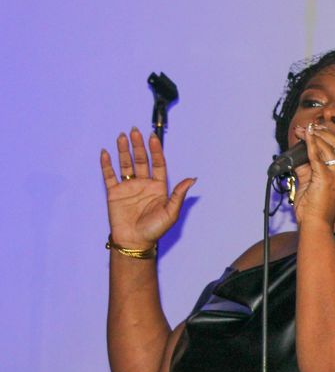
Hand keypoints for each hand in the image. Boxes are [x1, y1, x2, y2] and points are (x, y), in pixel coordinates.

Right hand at [100, 128, 195, 249]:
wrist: (135, 241)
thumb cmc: (155, 229)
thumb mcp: (171, 212)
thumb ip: (179, 194)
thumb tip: (193, 178)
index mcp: (158, 187)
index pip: (157, 164)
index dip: (155, 150)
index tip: (152, 137)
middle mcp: (144, 184)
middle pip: (141, 160)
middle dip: (138, 146)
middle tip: (135, 131)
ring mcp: (128, 187)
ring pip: (125, 164)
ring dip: (123, 150)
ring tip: (122, 136)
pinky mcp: (114, 193)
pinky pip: (109, 176)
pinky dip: (106, 164)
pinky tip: (105, 152)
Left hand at [290, 123, 334, 229]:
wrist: (315, 225)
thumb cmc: (314, 211)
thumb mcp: (311, 185)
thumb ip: (307, 169)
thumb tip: (298, 154)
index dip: (329, 139)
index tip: (316, 131)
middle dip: (324, 133)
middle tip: (311, 126)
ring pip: (327, 148)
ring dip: (313, 136)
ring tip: (303, 129)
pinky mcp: (325, 178)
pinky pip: (316, 156)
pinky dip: (309, 144)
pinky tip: (304, 136)